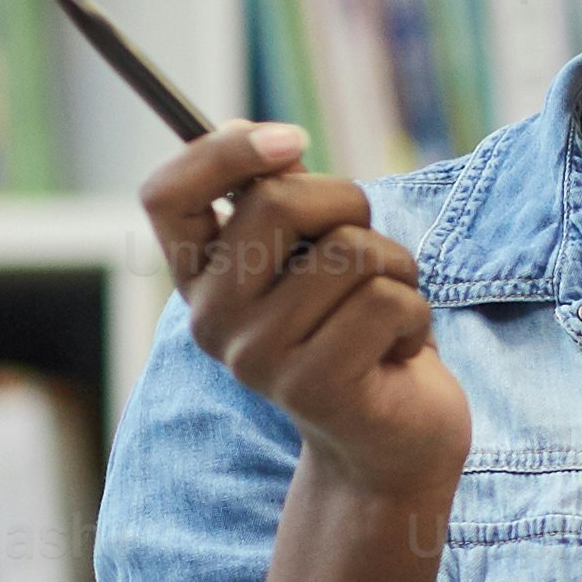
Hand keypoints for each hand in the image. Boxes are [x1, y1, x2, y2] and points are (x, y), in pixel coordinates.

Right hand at [146, 124, 466, 503]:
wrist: (387, 444)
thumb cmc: (355, 334)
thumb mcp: (313, 260)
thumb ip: (285, 202)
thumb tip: (264, 137)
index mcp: (201, 280)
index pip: (165, 195)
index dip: (221, 151)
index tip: (288, 140)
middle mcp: (212, 320)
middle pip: (275, 202)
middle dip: (347, 203)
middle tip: (366, 246)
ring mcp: (257, 357)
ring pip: (349, 250)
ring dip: (397, 268)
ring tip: (387, 313)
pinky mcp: (312, 386)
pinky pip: (386, 299)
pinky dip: (416, 314)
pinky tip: (399, 352)